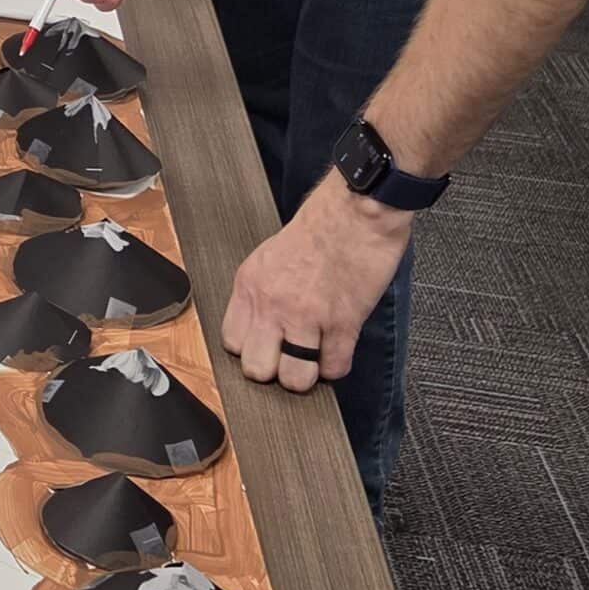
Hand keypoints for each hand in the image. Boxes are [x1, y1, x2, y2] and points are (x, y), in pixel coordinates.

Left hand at [221, 175, 409, 392]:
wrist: (357, 210)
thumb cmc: (320, 227)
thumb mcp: (269, 256)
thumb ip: (260, 292)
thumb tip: (261, 328)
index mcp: (250, 285)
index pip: (232, 343)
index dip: (251, 350)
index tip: (265, 347)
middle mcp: (273, 304)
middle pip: (258, 370)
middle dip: (275, 371)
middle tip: (289, 358)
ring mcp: (307, 317)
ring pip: (295, 379)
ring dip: (307, 374)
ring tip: (315, 359)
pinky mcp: (343, 323)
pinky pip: (334, 368)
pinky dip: (337, 365)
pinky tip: (338, 349)